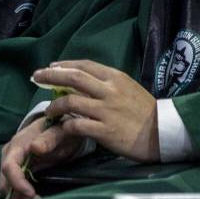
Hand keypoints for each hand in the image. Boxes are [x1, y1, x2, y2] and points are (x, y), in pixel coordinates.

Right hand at [0, 117, 82, 198]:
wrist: (59, 127)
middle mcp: (9, 155)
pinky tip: (35, 198)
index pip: (9, 167)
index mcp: (17, 145)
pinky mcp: (16, 171)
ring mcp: (11, 163)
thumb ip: (49, 138)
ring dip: (20, 198)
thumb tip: (35, 148)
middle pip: (5, 181)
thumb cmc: (60, 129)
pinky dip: (21, 196)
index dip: (17, 183)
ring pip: (7, 187)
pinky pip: (13, 187)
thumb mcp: (59, 131)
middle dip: (18, 195)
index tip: (31, 194)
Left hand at [36, 60, 159, 162]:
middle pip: (73, 78)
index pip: (84, 65)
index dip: (64, 65)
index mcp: (116, 78)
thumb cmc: (144, 111)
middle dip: (50, 76)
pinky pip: (76, 125)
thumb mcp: (128, 88)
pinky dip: (65, 125)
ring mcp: (106, 111)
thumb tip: (82, 79)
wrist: (163, 133)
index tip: (50, 67)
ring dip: (54, 106)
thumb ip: (107, 83)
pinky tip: (61, 126)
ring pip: (70, 102)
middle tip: (36, 77)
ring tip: (49, 110)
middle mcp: (110, 91)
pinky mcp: (104, 131)